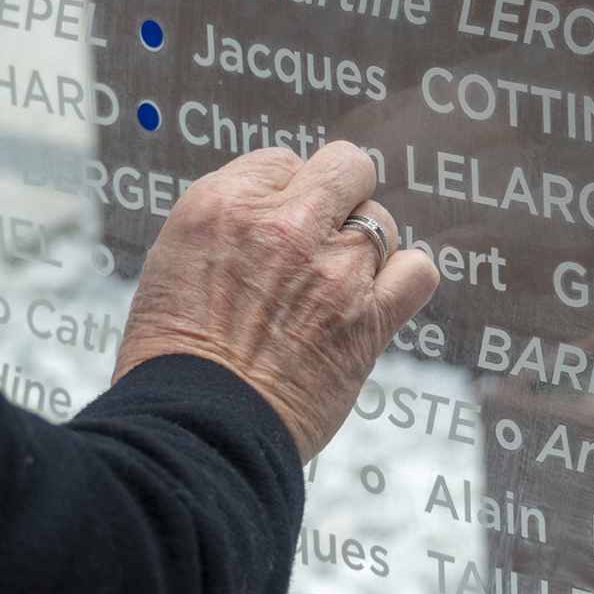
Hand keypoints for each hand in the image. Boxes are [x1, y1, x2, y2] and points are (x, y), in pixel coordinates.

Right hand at [113, 142, 439, 460]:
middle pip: (346, 167)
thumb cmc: (175, 357)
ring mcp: (334, 269)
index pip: (284, 161)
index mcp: (224, 205)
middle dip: (340, 191)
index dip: (287, 193)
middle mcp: (284, 226)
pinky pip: (418, 270)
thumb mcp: (176, 260)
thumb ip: (233, 223)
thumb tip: (279, 207)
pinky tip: (381, 295)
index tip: (281, 223)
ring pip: (381, 220)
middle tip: (325, 230)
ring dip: (365, 246)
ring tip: (337, 283)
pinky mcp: (369, 317)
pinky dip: (406, 278)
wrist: (196, 432)